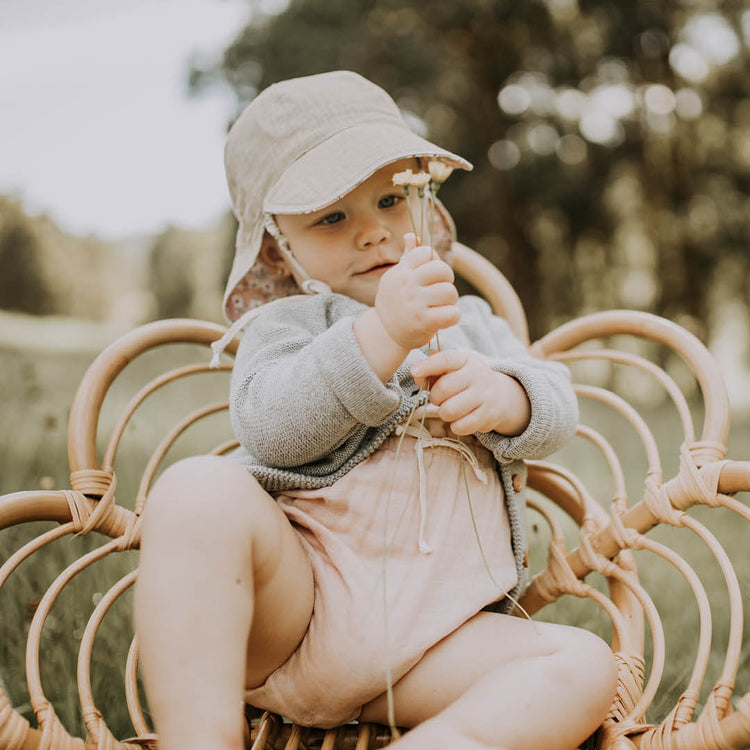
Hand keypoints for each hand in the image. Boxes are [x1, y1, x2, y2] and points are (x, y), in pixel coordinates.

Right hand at [375, 233, 459, 349]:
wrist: (384, 334)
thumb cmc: (395, 303)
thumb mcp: (397, 278)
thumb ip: (408, 257)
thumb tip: (411, 235)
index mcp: (401, 271)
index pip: (426, 252)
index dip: (434, 262)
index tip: (429, 275)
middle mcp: (407, 285)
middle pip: (442, 270)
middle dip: (446, 280)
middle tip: (440, 290)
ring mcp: (415, 303)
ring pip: (450, 292)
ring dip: (450, 300)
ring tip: (441, 306)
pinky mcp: (423, 321)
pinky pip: (452, 313)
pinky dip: (453, 316)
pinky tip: (445, 318)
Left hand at [410, 350, 530, 435]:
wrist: (502, 396)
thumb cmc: (467, 381)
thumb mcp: (454, 369)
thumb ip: (433, 370)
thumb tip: (416, 374)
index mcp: (465, 360)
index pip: (446, 359)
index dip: (428, 366)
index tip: (414, 372)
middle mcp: (478, 375)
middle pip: (442, 390)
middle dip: (435, 398)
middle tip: (441, 399)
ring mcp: (485, 395)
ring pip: (449, 411)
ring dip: (444, 413)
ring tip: (452, 409)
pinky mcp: (489, 415)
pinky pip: (461, 426)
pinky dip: (456, 426)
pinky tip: (462, 419)